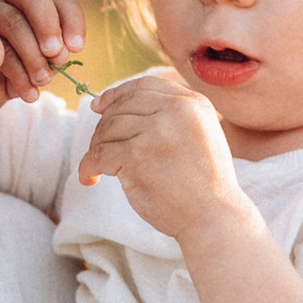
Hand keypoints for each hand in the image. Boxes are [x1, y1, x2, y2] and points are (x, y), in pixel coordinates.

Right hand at [0, 0, 85, 99]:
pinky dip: (19, 74)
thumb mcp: (46, 61)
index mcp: (38, 0)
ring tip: (43, 80)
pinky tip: (30, 93)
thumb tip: (59, 53)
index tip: (77, 48)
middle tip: (57, 57)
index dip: (73, 22)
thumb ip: (56, 53)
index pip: (62, 1)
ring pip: (13, 22)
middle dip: (48, 26)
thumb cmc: (23, 68)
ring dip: (34, 57)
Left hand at [79, 68, 252, 249]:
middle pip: (122, 106)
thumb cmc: (203, 183)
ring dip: (96, 148)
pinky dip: (88, 166)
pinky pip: (99, 154)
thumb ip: (170, 116)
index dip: (117, 94)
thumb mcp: (199, 135)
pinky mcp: (137, 155)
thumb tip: (111, 103)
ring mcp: (156, 131)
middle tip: (98, 146)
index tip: (98, 106)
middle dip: (103, 125)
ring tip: (98, 167)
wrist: (214, 216)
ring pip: (108, 128)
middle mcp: (176, 110)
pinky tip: (90, 178)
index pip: (145, 86)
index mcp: (193, 103)